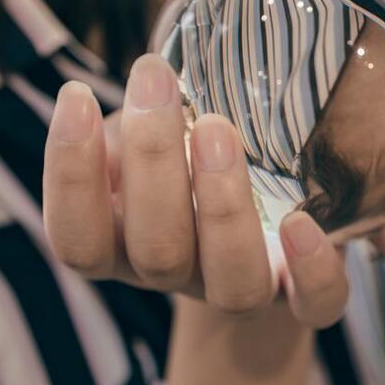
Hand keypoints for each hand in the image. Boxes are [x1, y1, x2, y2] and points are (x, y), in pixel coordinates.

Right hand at [42, 55, 347, 327]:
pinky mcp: (308, 299)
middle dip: (152, 162)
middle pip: (155, 252)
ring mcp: (244, 292)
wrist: (270, 225)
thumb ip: (137, 121)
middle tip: (157, 85)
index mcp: (125, 247)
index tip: (78, 96)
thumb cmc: (192, 162)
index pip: (77, 240)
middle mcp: (181, 277)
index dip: (68, 176)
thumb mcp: (153, 139)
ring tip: (215, 127)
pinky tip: (301, 224)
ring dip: (222, 207)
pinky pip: (316, 305)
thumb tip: (144, 79)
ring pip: (232, 283)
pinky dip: (312, 270)